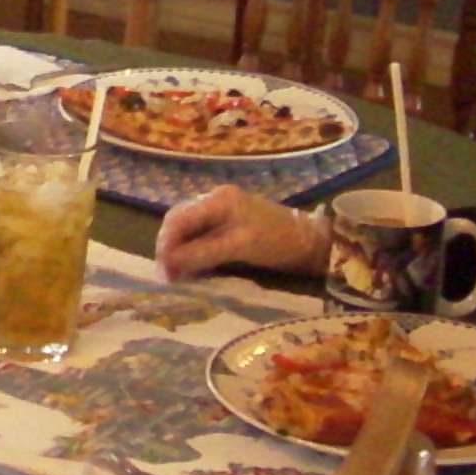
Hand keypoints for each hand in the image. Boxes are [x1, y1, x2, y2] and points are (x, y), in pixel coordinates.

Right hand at [154, 187, 329, 279]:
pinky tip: (189, 266)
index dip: (165, 244)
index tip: (162, 271)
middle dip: (168, 247)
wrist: (313, 243)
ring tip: (174, 273)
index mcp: (217, 199)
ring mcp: (221, 211)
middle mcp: (214, 200)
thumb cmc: (278, 240)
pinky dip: (191, 251)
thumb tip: (169, 264)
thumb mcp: (239, 246)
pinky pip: (200, 235)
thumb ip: (203, 253)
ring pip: (187, 229)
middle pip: (178, 222)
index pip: (177, 218)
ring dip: (178, 250)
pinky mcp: (228, 225)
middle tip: (165, 275)